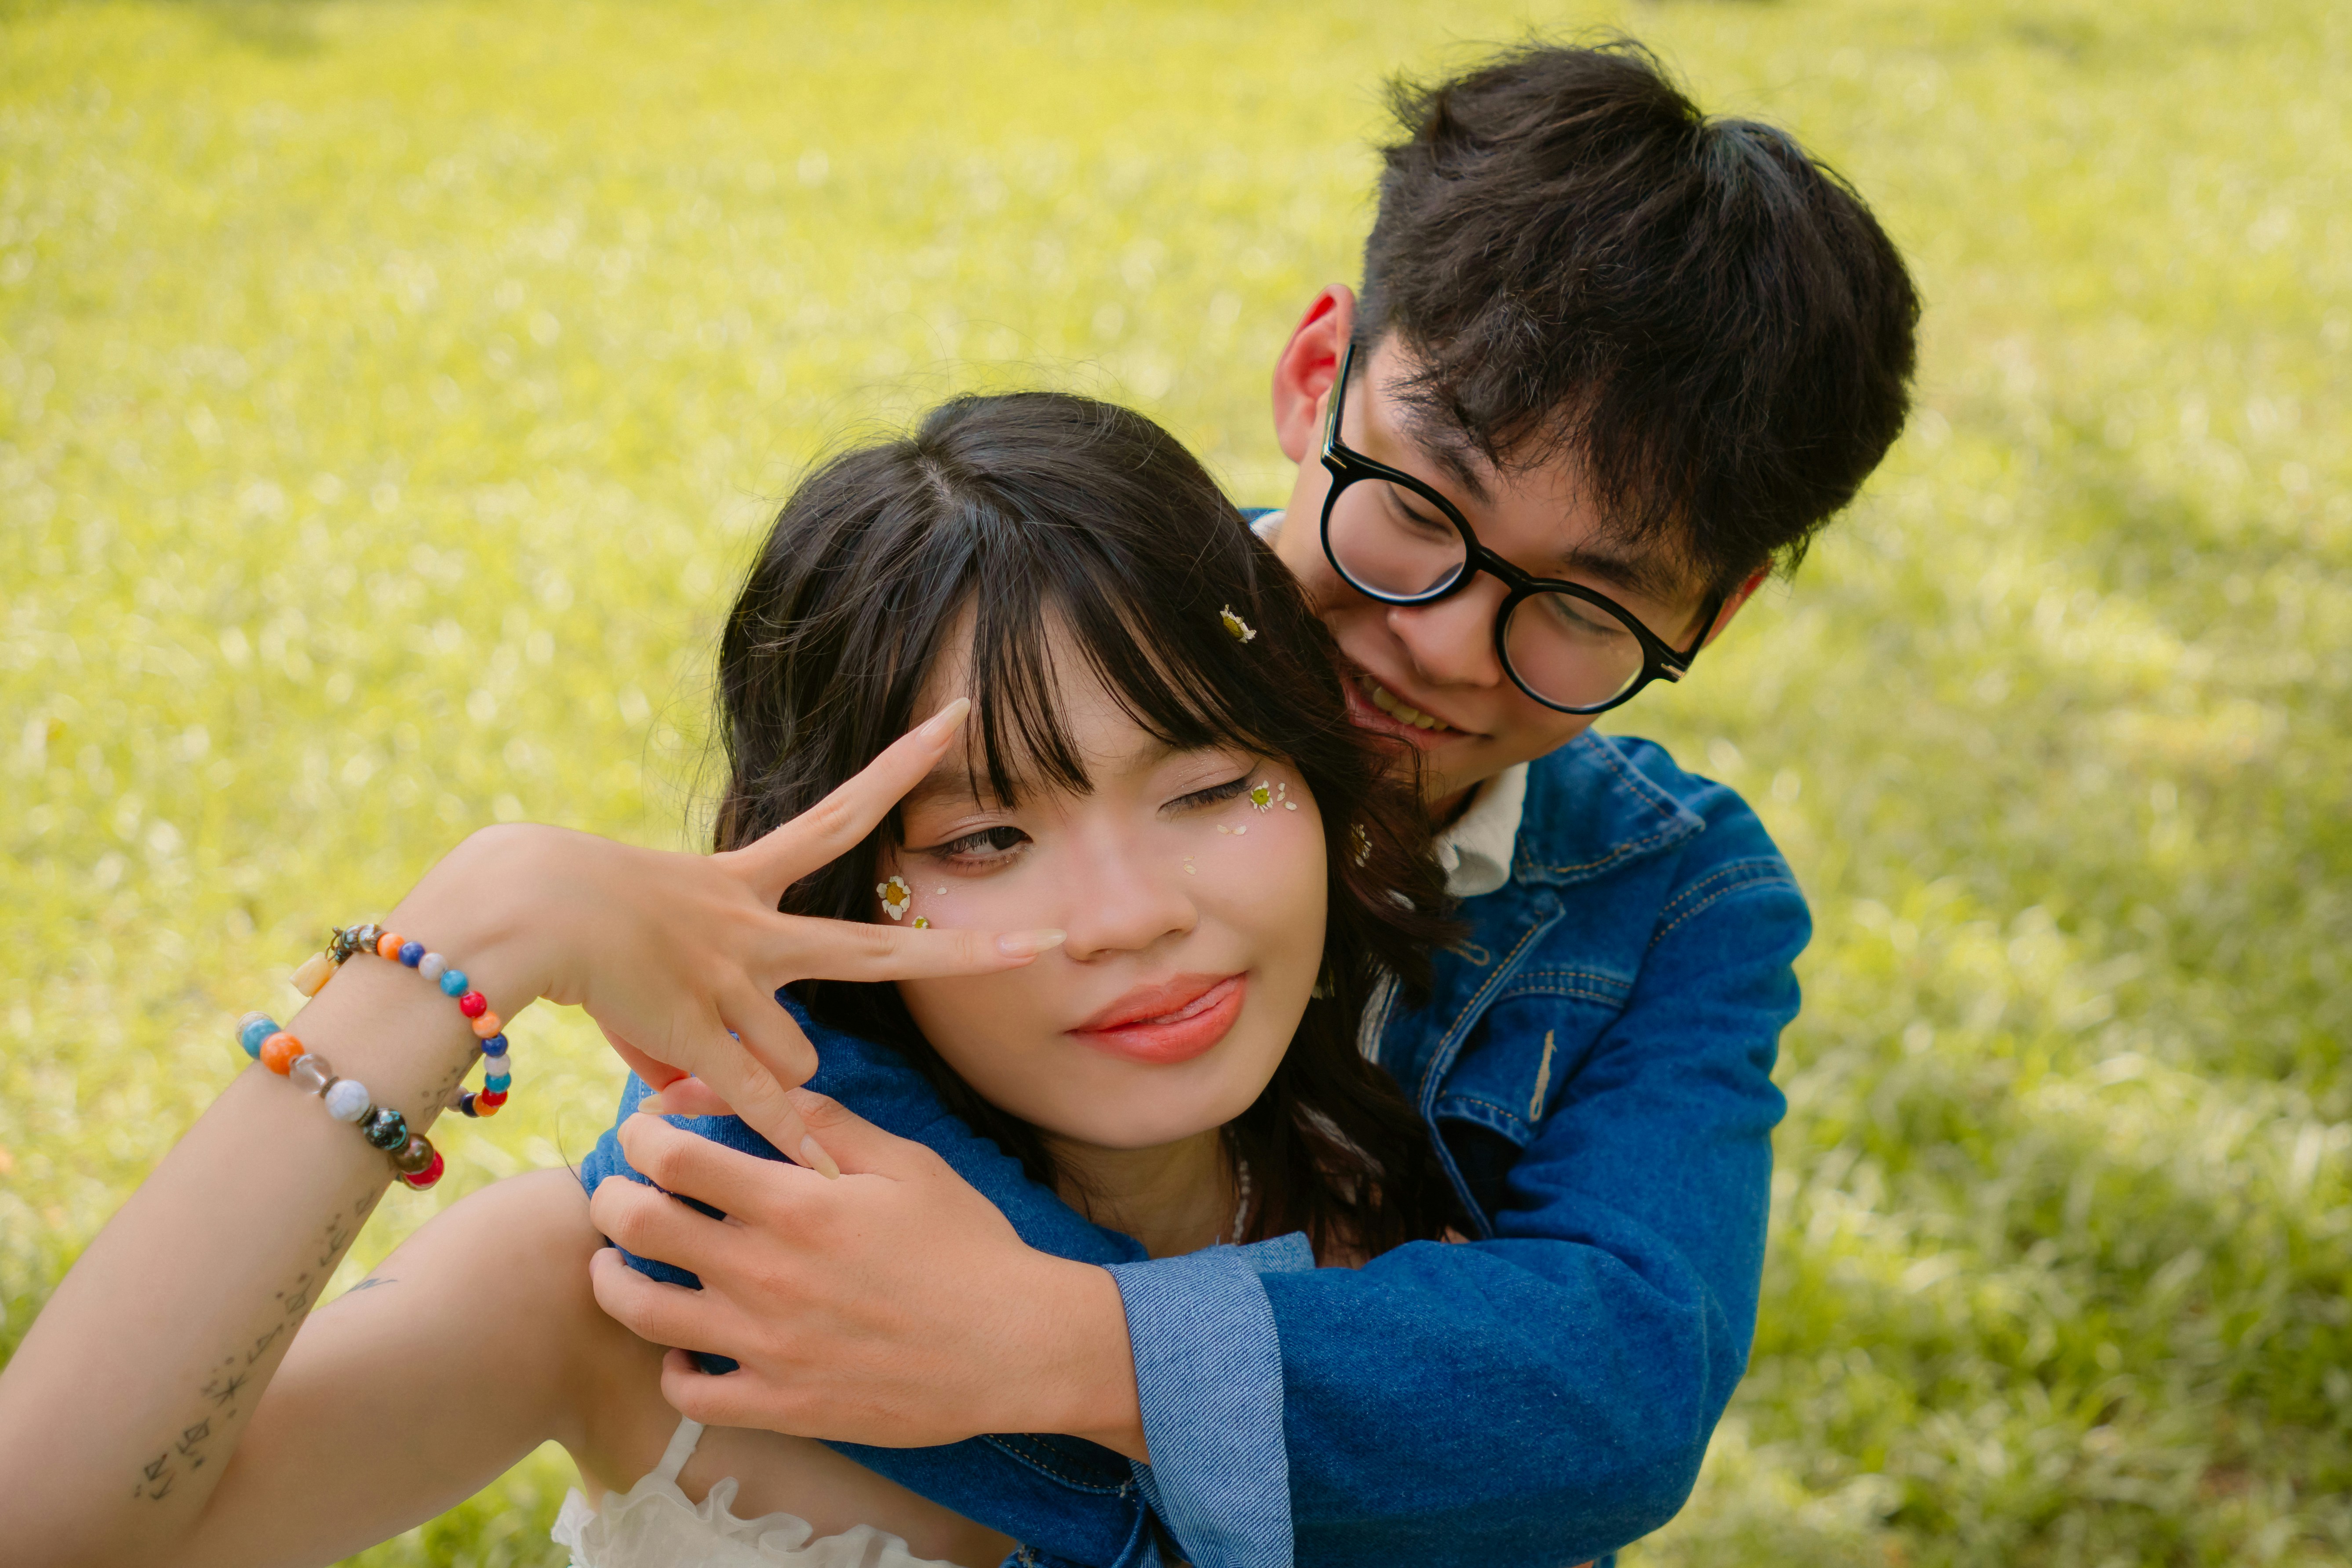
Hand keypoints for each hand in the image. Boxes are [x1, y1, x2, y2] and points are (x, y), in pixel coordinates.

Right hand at [390, 698, 1065, 1171]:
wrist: (511, 902)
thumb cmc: (555, 906)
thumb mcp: (640, 943)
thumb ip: (686, 1018)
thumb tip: (692, 1088)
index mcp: (743, 880)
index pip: (845, 813)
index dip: (902, 765)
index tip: (957, 722)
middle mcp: (755, 926)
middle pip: (878, 949)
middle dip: (970, 953)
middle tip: (1054, 943)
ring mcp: (735, 980)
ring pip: (789, 1051)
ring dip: (753, 1071)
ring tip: (682, 1053)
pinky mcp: (699, 1029)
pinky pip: (756, 1098)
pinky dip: (788, 1138)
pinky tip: (827, 1177)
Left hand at [586, 1092, 1146, 1457]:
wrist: (1015, 1346)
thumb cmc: (965, 1245)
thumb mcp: (905, 1162)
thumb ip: (822, 1121)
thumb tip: (755, 1087)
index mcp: (797, 1204)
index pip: (672, 1157)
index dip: (642, 1136)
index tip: (645, 1135)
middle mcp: (767, 1272)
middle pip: (638, 1223)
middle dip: (612, 1197)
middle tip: (621, 1192)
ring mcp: (767, 1345)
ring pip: (640, 1309)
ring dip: (613, 1278)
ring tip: (619, 1263)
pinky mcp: (780, 1403)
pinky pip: (688, 1393)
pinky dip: (670, 1367)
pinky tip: (683, 1345)